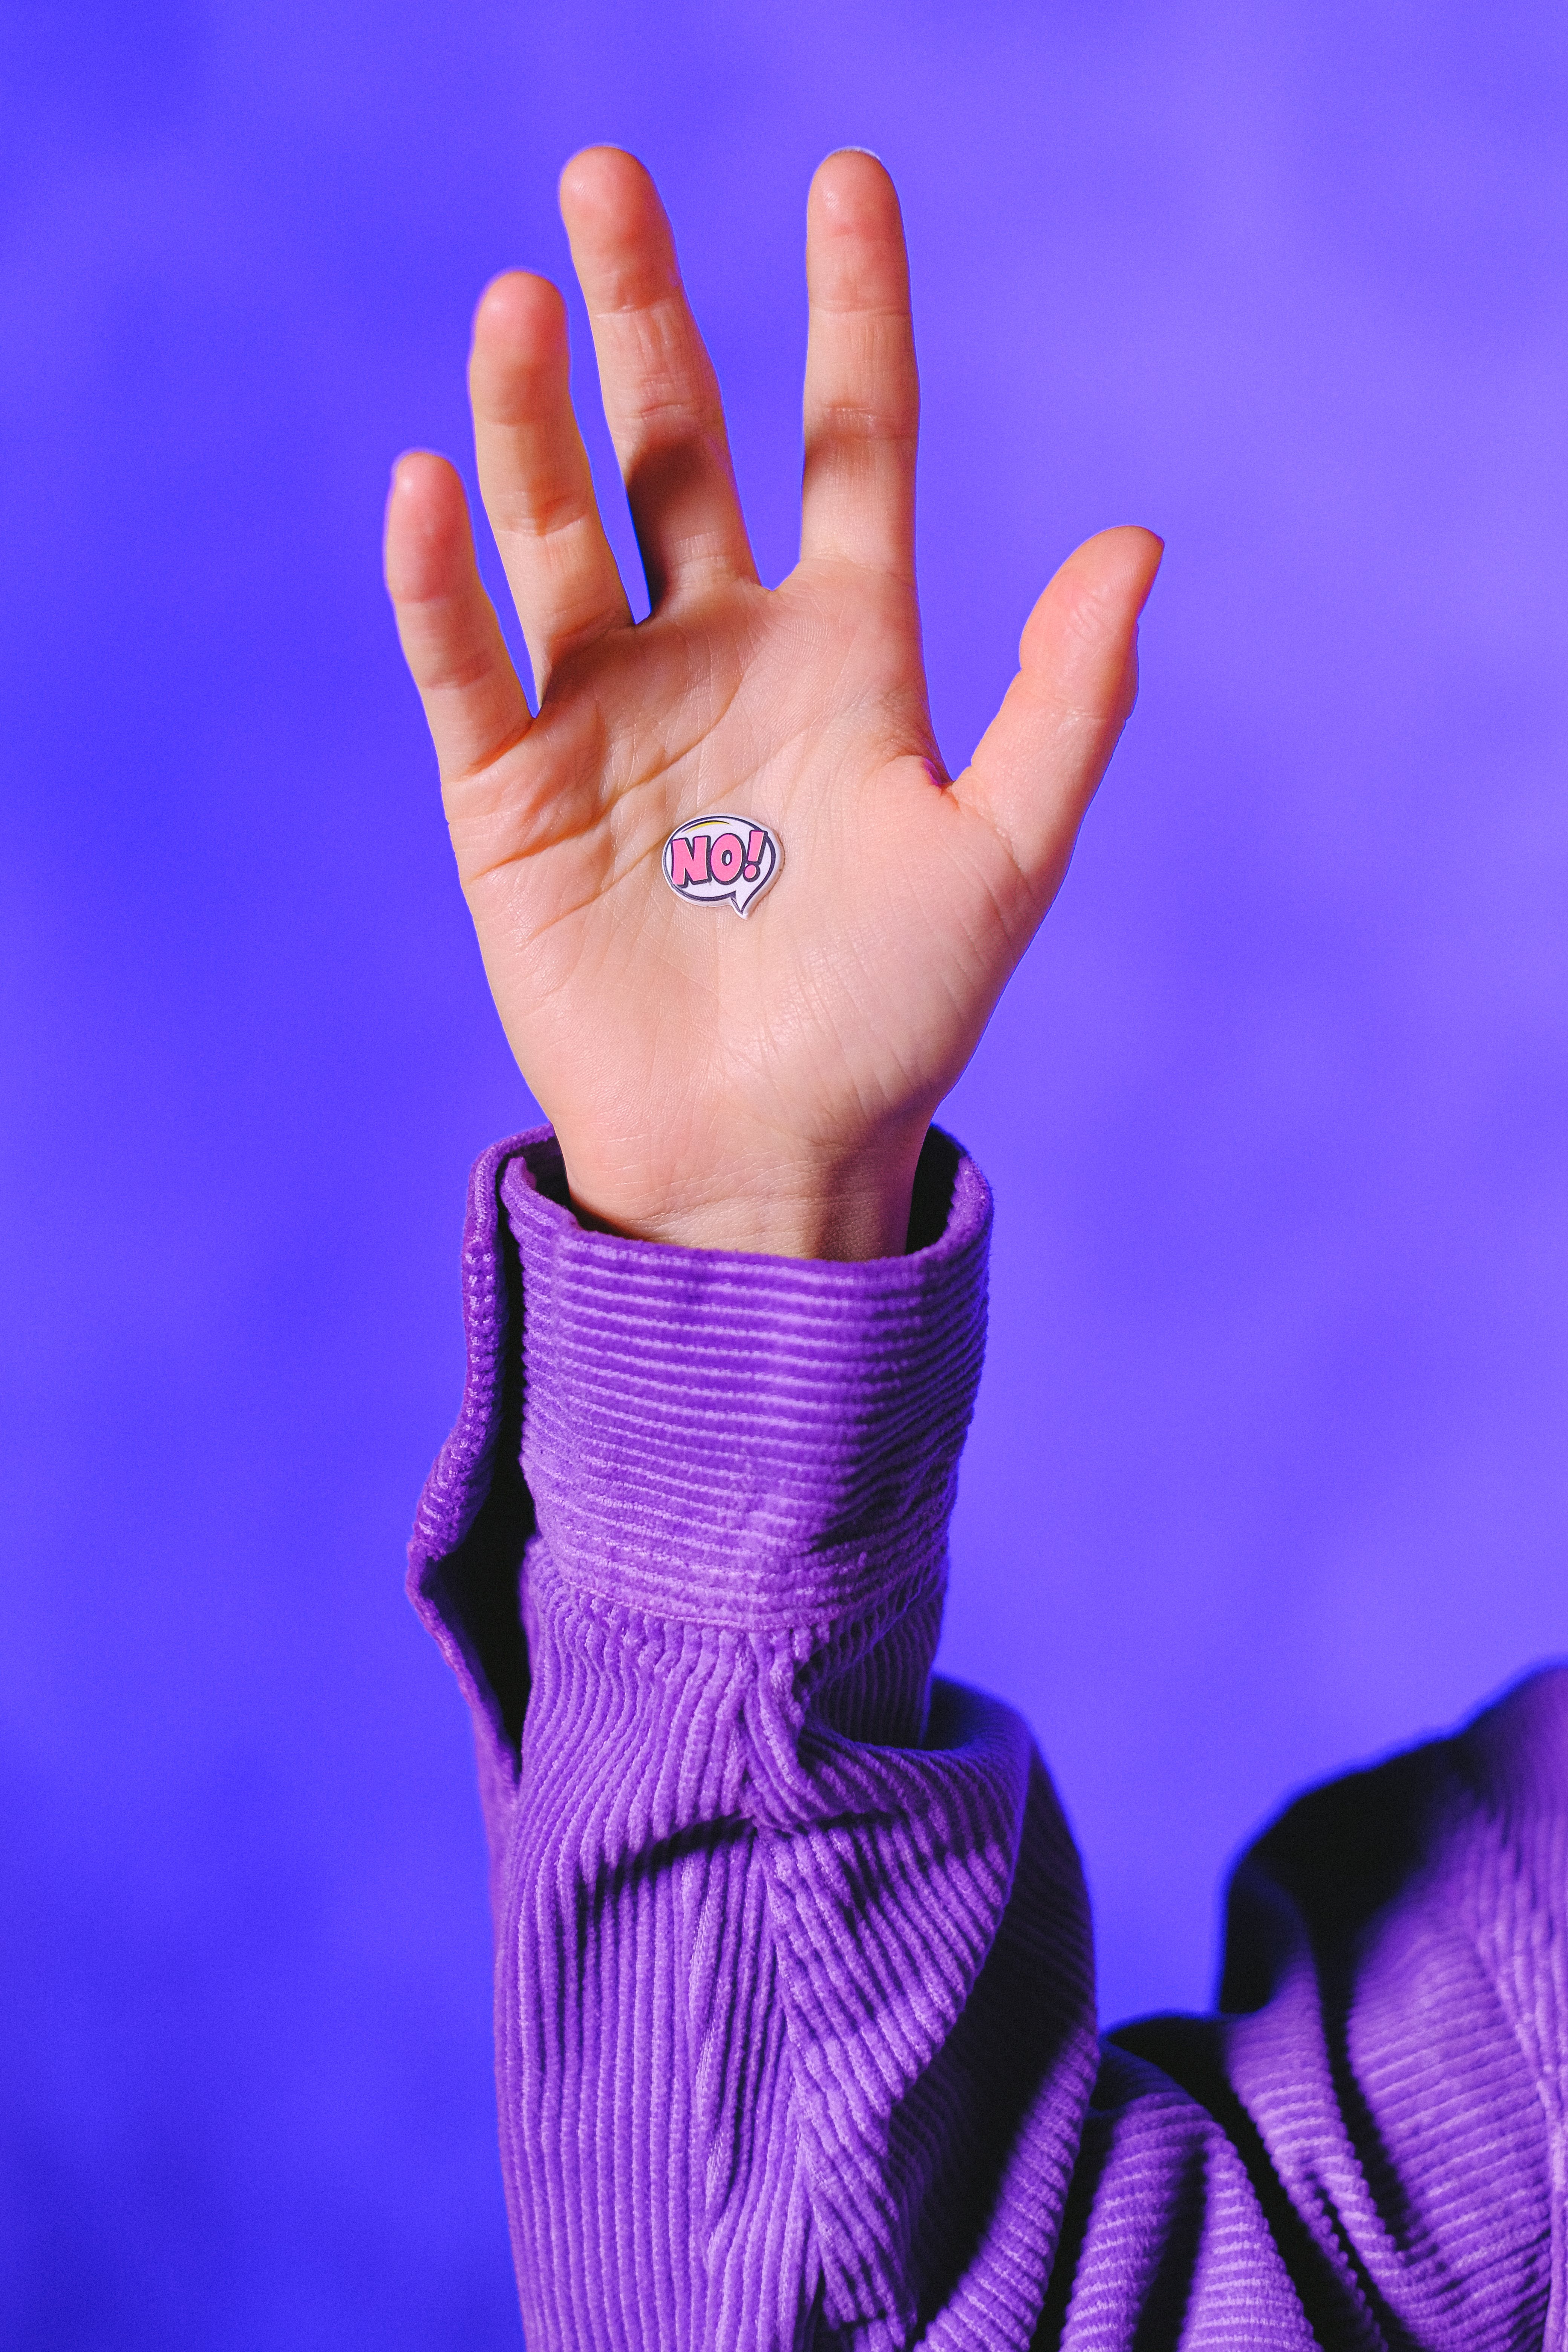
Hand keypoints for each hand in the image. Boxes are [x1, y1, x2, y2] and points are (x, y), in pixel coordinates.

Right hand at [385, 147, 1160, 1257]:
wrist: (766, 1148)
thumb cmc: (892, 1017)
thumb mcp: (1004, 858)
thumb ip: (1065, 701)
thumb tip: (1137, 539)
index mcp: (844, 652)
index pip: (851, 446)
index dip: (850, 314)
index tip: (844, 179)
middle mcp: (718, 651)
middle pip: (677, 447)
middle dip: (647, 314)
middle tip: (606, 174)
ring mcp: (605, 710)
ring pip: (557, 526)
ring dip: (529, 416)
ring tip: (518, 301)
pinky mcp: (509, 786)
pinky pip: (465, 660)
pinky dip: (438, 581)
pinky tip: (425, 486)